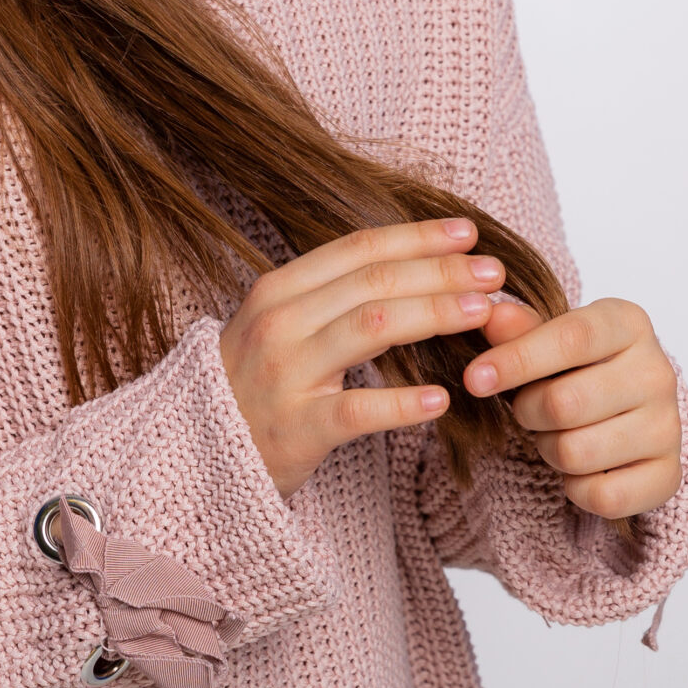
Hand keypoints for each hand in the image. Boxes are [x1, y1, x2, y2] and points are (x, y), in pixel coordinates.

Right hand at [220, 218, 504, 495]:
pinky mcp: (295, 429)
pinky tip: (441, 399)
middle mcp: (280, 323)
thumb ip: (332, 297)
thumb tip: (410, 268)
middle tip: (494, 272)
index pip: (359, 249)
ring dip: (434, 314)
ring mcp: (286, 375)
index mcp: (279, 290)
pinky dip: (403, 403)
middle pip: (375, 282)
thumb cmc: (251, 385)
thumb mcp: (279, 325)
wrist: (192, 454)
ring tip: (483, 313)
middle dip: (441, 271)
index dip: (417, 237)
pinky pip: (358, 411)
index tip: (468, 233)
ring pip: (372, 329)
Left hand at [464, 298, 681, 518]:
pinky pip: (603, 496)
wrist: (630, 409)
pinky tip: (581, 468)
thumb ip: (520, 330)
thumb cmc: (580, 367)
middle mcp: (658, 372)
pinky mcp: (669, 474)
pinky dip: (576, 488)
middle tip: (530, 410)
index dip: (517, 360)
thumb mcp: (551, 339)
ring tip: (558, 434)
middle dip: (529, 412)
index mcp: (629, 324)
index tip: (475, 378)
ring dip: (550, 450)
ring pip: (576, 453)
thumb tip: (491, 315)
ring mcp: (669, 426)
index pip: (571, 338)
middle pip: (565, 403)